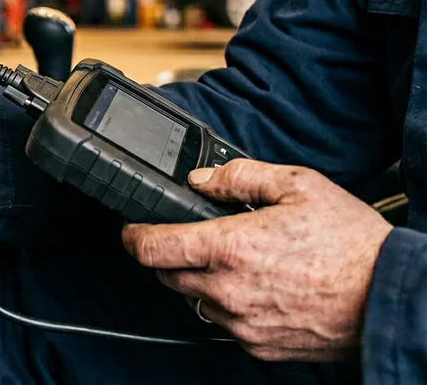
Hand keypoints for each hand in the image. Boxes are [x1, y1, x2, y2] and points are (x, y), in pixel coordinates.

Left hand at [122, 159, 392, 361]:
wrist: (390, 295)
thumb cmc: (350, 244)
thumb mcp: (298, 185)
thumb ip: (239, 176)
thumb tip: (201, 179)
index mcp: (229, 248)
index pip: (151, 248)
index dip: (133, 236)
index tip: (132, 229)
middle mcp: (227, 290)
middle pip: (167, 274)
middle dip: (173, 255)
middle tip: (200, 238)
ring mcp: (241, 322)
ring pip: (196, 299)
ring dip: (203, 280)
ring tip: (242, 261)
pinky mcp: (257, 345)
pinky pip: (225, 322)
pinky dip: (231, 304)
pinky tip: (261, 286)